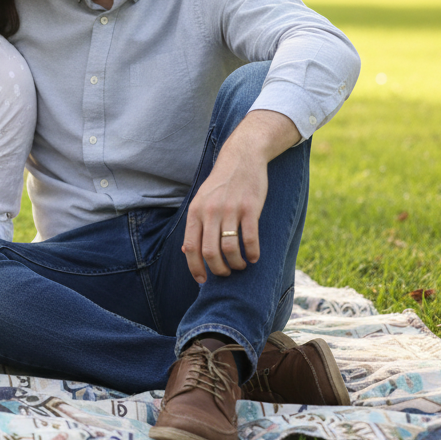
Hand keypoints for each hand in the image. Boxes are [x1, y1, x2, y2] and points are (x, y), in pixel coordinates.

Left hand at [182, 155, 265, 283]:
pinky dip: (252, 253)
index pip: (190, 247)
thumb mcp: (200, 201)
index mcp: (195, 212)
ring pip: (229, 249)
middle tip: (225, 273)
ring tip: (240, 266)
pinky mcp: (250, 208)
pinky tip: (253, 257)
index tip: (202, 281)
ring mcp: (230, 210)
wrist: (241, 158)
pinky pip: (250, 239)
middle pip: (210, 252)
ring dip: (236, 264)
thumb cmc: (221, 184)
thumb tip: (187, 251)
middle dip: (218, 270)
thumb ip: (195, 225)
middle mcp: (210, 212)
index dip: (195, 268)